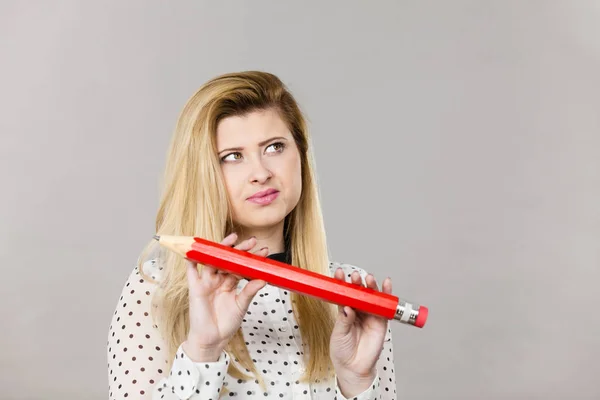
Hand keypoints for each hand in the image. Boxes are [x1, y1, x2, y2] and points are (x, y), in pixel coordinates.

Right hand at [182, 232, 267, 361]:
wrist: (212, 340)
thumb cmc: (226, 324)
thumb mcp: (241, 306)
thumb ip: (249, 291)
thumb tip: (263, 279)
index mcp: (230, 283)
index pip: (241, 266)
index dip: (251, 258)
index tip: (264, 250)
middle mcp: (218, 280)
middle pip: (228, 260)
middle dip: (240, 249)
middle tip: (252, 241)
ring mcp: (207, 282)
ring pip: (213, 261)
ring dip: (220, 248)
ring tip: (232, 238)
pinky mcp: (195, 288)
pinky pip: (191, 272)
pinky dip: (191, 261)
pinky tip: (194, 250)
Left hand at [329, 269, 391, 395]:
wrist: (353, 368)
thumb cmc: (342, 351)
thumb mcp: (338, 334)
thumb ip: (344, 320)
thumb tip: (348, 308)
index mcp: (345, 311)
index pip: (343, 293)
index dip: (341, 283)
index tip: (338, 273)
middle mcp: (358, 310)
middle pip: (359, 292)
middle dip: (357, 282)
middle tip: (354, 276)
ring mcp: (370, 315)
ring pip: (372, 296)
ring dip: (371, 286)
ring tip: (368, 279)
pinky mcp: (381, 322)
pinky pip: (385, 307)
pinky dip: (387, 295)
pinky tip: (387, 284)